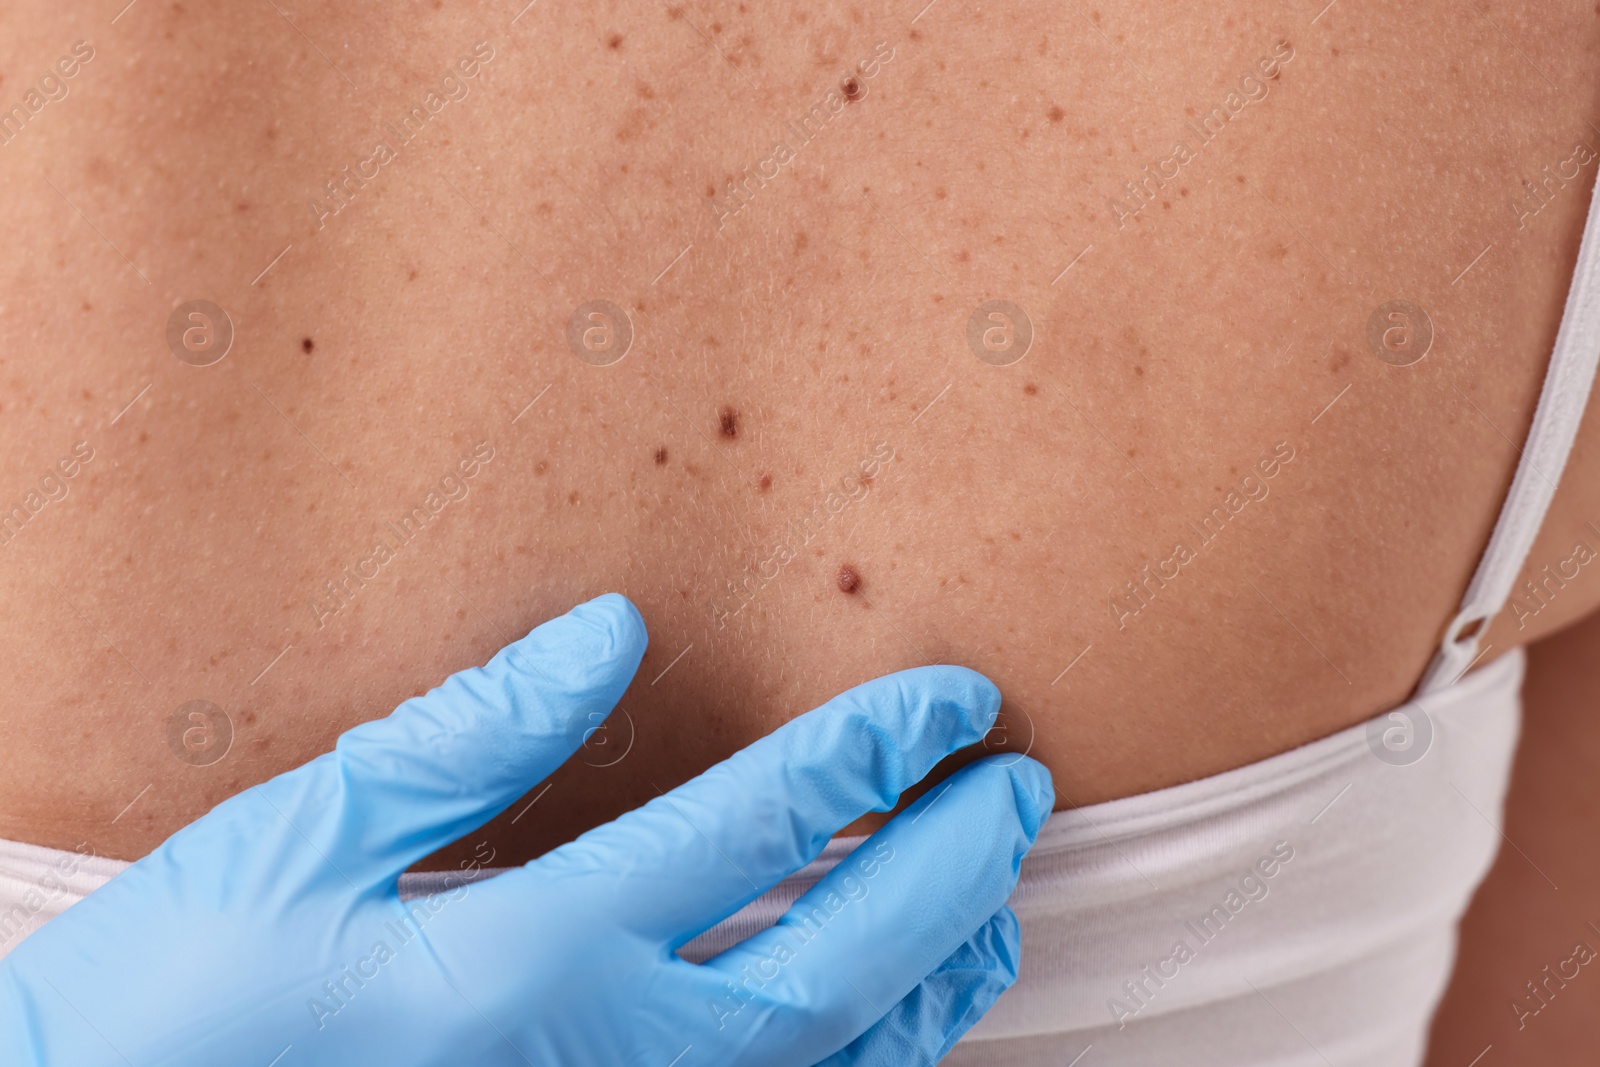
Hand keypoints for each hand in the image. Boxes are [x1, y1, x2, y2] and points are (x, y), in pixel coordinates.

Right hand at [0, 593, 1051, 1065]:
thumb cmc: (192, 990)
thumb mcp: (307, 836)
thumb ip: (474, 733)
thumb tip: (612, 634)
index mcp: (529, 953)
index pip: (755, 831)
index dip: (869, 753)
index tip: (951, 696)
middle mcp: (605, 1057)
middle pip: (836, 959)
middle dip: (948, 867)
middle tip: (1021, 788)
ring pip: (831, 1066)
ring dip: (936, 978)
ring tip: (1003, 901)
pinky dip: (869, 1064)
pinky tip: (904, 1015)